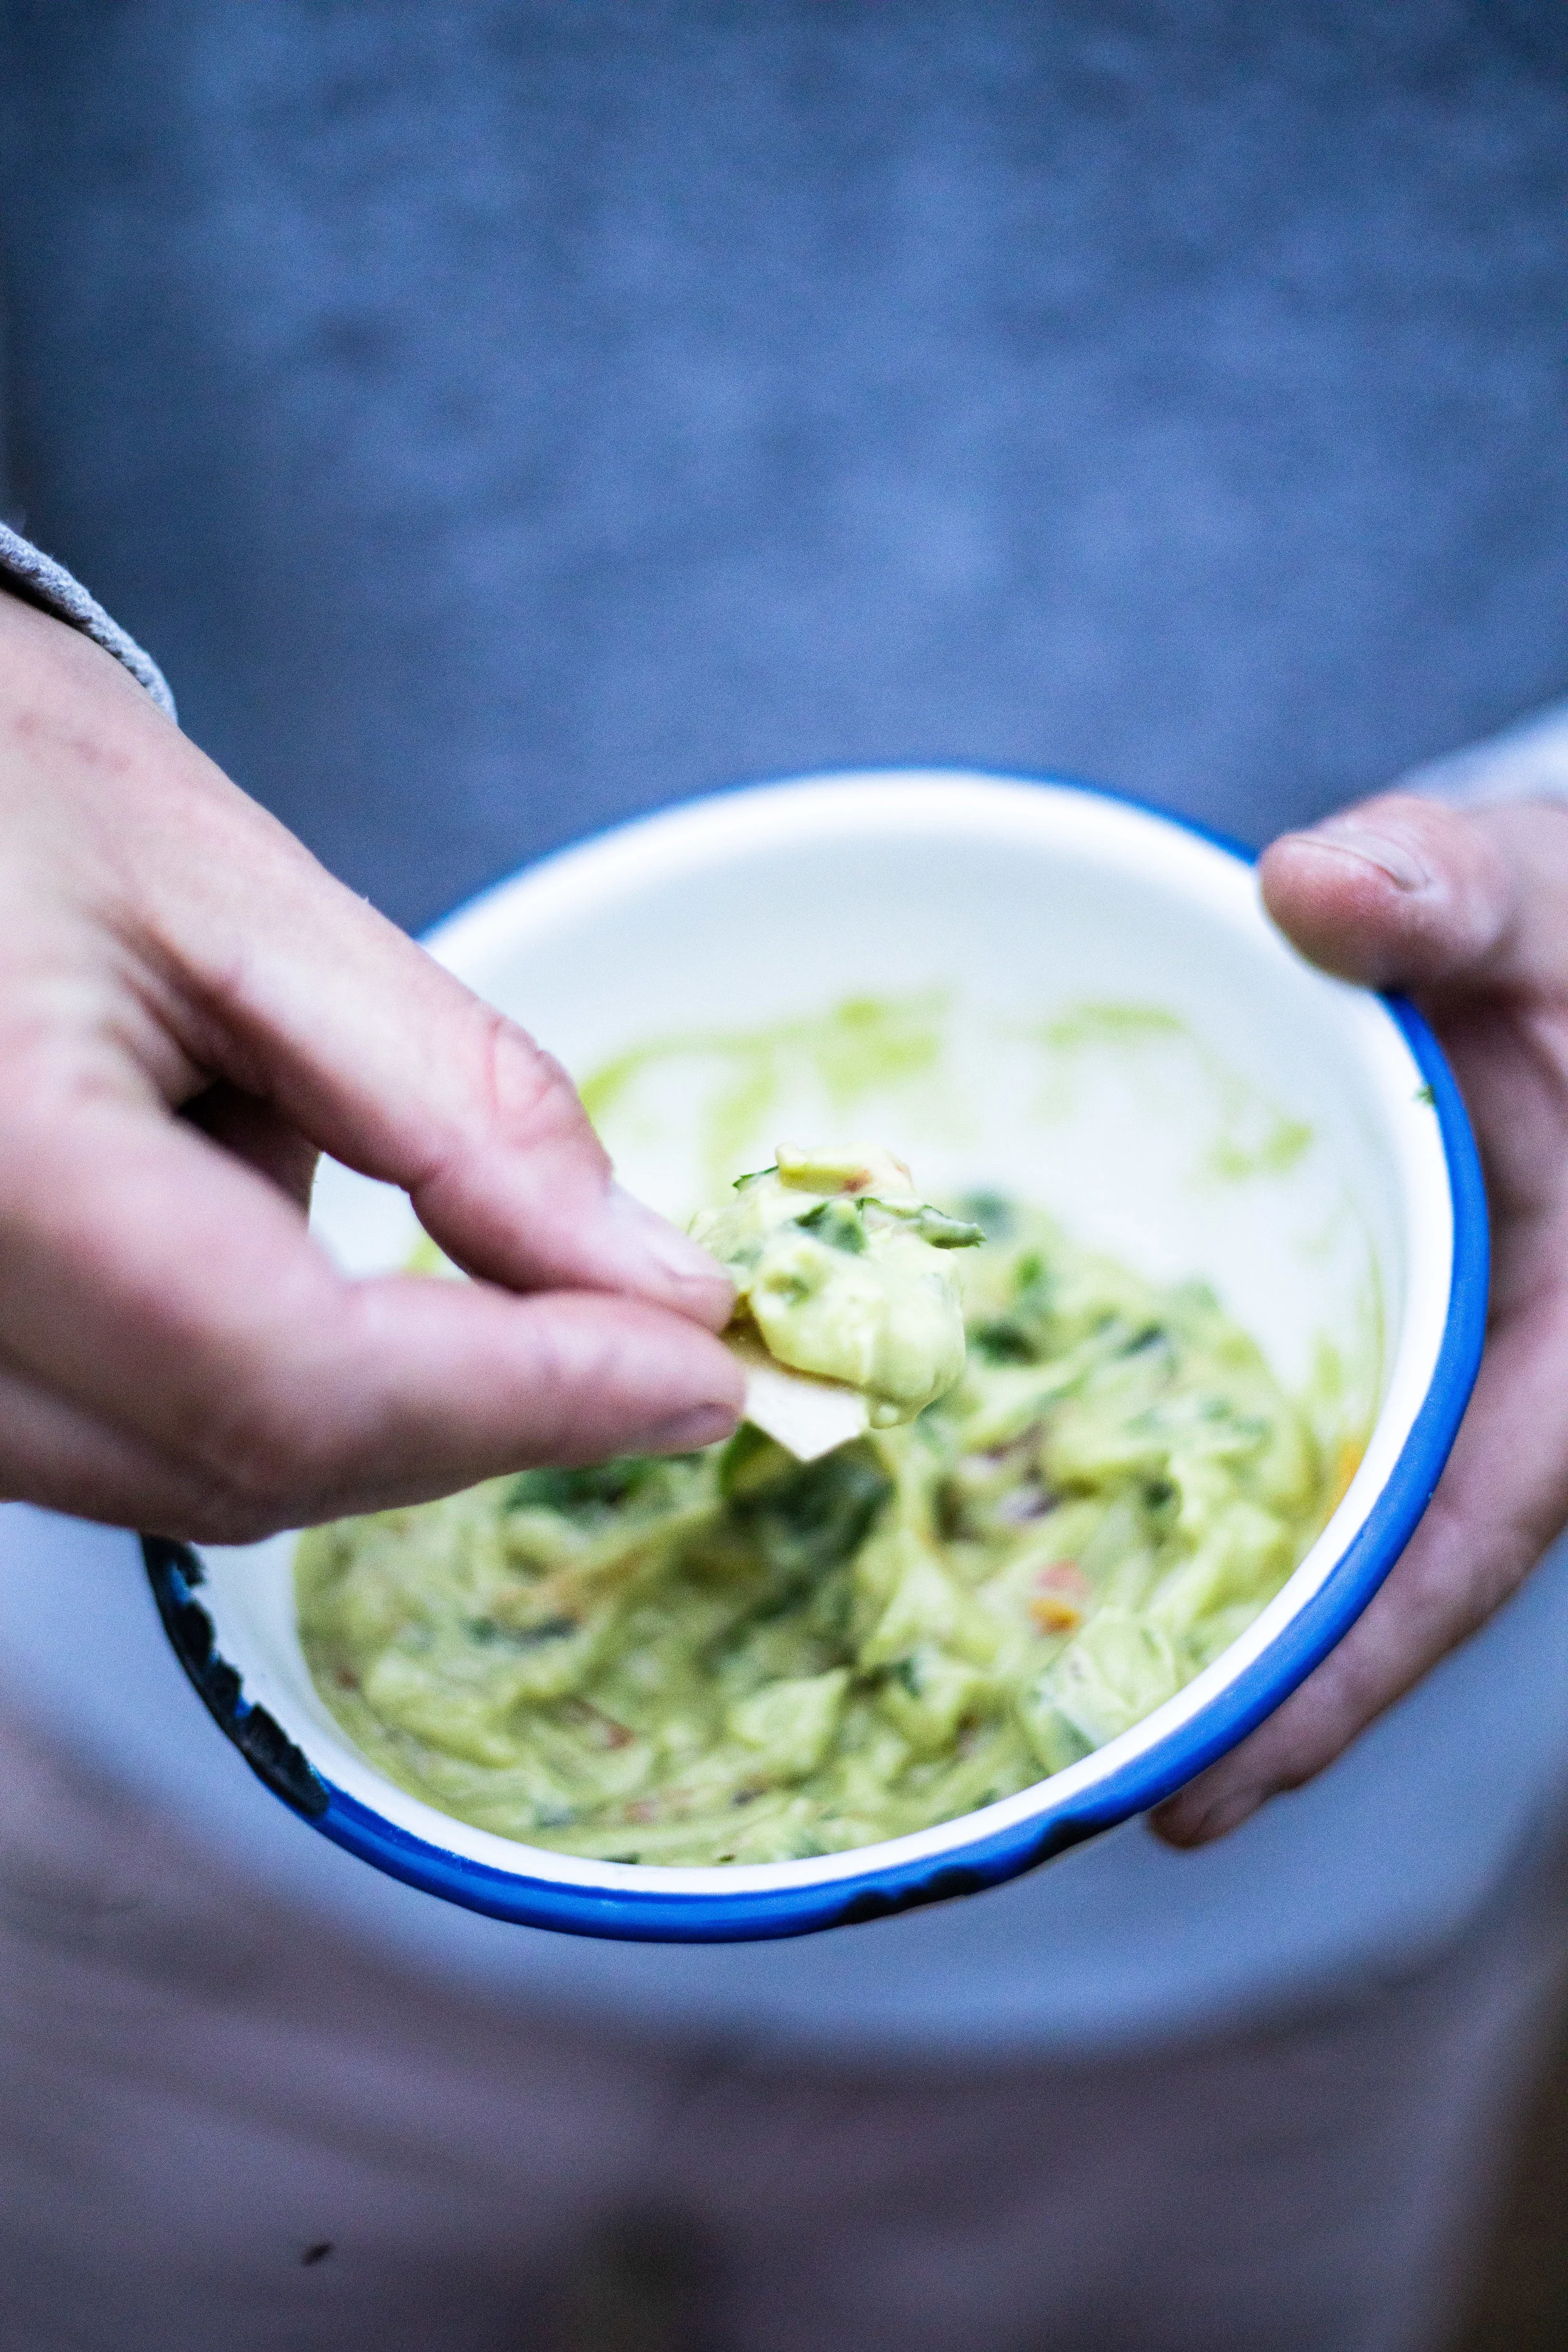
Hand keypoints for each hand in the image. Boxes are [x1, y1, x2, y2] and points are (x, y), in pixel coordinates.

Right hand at [0, 594, 740, 1541]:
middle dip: (479, 1412)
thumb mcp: (243, 903)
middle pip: (250, 1463)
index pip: (297, 1377)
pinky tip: (284, 1219)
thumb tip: (654, 1286)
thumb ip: (459, 1110)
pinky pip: (126, 1443)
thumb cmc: (0, 782)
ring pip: (191, 1480)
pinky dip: (267, 1375)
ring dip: (374, 1395)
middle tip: (645, 1328)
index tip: (705, 1369)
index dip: (530, 1398)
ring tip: (395, 1190)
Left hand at [1155, 790, 1567, 1845]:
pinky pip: (1288, 1438)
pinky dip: (1202, 1497)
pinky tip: (1073, 1524)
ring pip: (1325, 1525)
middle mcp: (1509, 1390)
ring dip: (1209, 1617)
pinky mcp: (1375, 1334)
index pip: (1460, 1541)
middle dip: (1243, 1694)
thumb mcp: (1545, 900)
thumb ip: (1452, 891)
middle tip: (1072, 1799)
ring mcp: (1438, 1367)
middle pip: (1371, 1578)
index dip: (1339, 1676)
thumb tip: (1316, 886)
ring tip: (1046, 1712)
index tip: (1203, 1793)